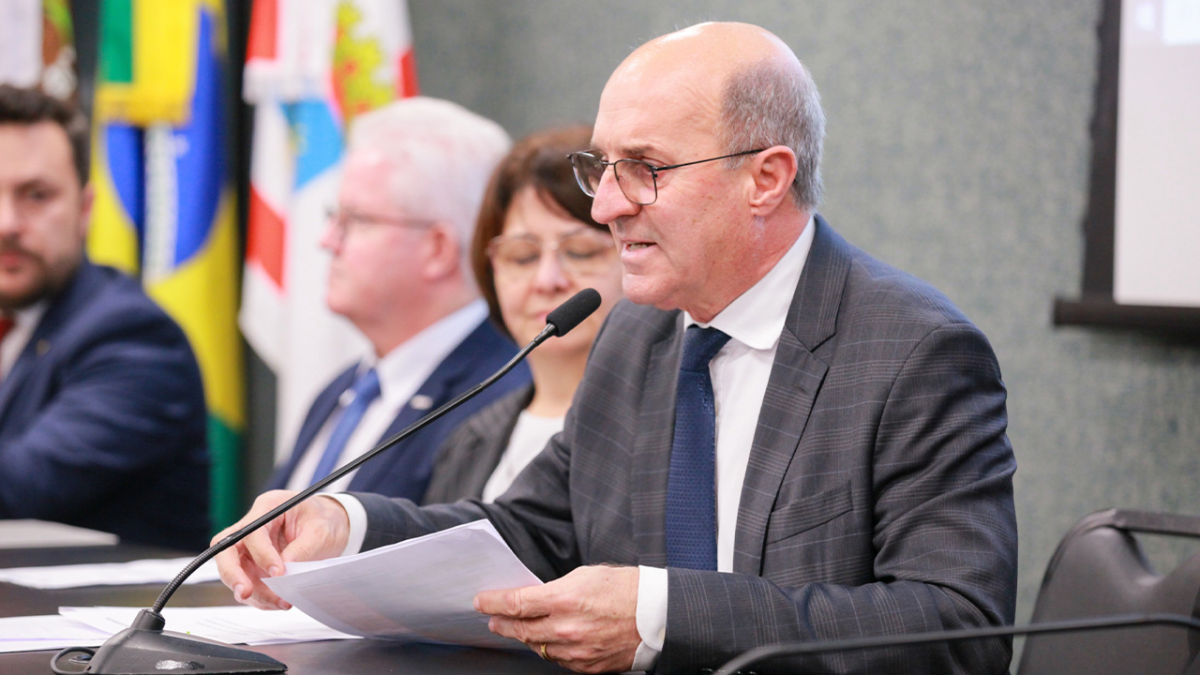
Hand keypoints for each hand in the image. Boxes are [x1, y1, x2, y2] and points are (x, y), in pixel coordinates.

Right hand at [212, 490, 350, 610]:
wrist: (333, 526)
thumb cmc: (326, 520)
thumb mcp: (321, 531)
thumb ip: (302, 550)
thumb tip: (284, 573)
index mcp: (269, 506)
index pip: (252, 532)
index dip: (261, 554)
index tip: (278, 573)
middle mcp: (254, 527)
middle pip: (227, 550)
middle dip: (233, 574)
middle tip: (246, 593)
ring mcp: (252, 548)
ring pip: (235, 572)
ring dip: (253, 592)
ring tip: (280, 602)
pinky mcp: (256, 565)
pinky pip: (249, 583)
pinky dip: (261, 597)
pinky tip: (278, 602)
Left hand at [474, 565, 640, 672]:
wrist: (657, 614)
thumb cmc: (626, 589)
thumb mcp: (585, 575)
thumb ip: (555, 589)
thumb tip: (534, 599)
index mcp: (564, 599)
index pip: (516, 603)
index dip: (494, 603)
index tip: (482, 602)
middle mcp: (566, 628)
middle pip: (521, 630)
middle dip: (503, 624)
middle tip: (494, 620)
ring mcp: (576, 651)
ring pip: (538, 648)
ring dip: (526, 638)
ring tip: (520, 629)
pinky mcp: (587, 666)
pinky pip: (559, 660)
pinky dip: (550, 650)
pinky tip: (548, 641)